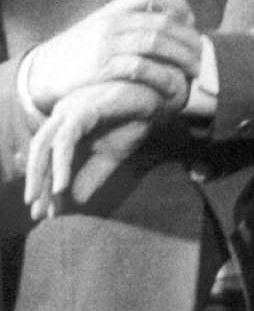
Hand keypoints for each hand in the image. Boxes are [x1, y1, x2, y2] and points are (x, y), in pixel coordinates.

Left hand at [24, 80, 164, 218]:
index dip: (44, 183)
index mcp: (67, 124)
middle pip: (39, 151)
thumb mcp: (113, 156)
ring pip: (45, 145)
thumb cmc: (135, 120)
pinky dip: (61, 164)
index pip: (47, 156)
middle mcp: (62, 115)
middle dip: (36, 182)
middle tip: (37, 212)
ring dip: (42, 175)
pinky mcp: (82, 110)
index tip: (45, 211)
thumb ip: (93, 175)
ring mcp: (70, 110)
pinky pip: (65, 140)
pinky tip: (61, 187)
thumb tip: (76, 200)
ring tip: (45, 202)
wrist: (159, 98)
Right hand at [25, 0, 202, 114]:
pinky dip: (163, 77)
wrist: (43, 74)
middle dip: (189, 40)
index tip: (190, 23)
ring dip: (182, 59)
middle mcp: (112, 22)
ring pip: (156, 43)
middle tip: (202, 57)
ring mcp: (107, 44)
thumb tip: (166, 25)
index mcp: (113, 9)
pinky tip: (173, 88)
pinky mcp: (103, 68)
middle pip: (162, 22)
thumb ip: (129, 24)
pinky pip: (141, 68)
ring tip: (195, 73)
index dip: (178, 4)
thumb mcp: (100, 29)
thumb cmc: (78, 54)